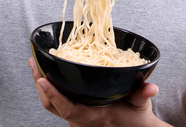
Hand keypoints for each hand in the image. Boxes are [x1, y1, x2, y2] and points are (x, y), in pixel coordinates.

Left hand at [29, 57, 166, 126]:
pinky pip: (56, 104)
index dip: (54, 95)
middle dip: (40, 85)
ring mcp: (76, 119)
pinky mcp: (75, 115)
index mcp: (94, 116)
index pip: (68, 109)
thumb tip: (152, 88)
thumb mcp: (141, 104)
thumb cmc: (136, 117)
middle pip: (52, 106)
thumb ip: (144, 95)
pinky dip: (49, 89)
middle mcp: (81, 121)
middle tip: (33, 63)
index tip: (42, 79)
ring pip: (51, 105)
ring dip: (41, 86)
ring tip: (36, 64)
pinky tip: (46, 74)